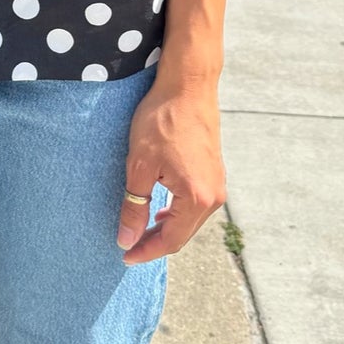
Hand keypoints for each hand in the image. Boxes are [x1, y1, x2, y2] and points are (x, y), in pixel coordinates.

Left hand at [117, 74, 225, 263]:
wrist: (187, 87)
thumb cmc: (162, 121)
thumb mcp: (139, 165)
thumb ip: (134, 206)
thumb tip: (127, 239)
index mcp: (197, 198)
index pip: (171, 239)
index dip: (146, 251)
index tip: (125, 256)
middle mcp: (214, 196)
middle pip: (183, 234)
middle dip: (156, 243)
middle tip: (128, 246)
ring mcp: (218, 184)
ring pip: (190, 220)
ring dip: (167, 228)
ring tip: (141, 230)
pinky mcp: (215, 173)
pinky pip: (196, 205)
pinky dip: (177, 213)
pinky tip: (161, 209)